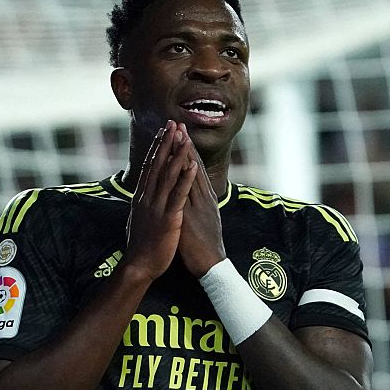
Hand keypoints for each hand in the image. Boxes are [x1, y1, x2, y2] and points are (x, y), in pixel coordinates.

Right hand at [125, 120, 197, 279]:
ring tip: (185, 137)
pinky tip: (192, 165)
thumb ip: (142, 203)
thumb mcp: (139, 218)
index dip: (157, 147)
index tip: (163, 131)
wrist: (139, 265)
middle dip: (166, 142)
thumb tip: (141, 192)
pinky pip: (178, 194)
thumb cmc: (141, 245)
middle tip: (173, 123)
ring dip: (177, 154)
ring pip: (168, 175)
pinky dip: (185, 178)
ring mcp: (157, 207)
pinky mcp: (168, 218)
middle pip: (158, 164)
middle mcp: (147, 197)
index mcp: (141, 197)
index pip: (150, 166)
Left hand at [177, 124, 226, 276]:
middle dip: (184, 145)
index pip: (193, 170)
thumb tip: (184, 194)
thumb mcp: (199, 220)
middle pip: (193, 167)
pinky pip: (190, 192)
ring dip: (185, 154)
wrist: (211, 264)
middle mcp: (203, 197)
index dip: (186, 151)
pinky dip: (188, 177)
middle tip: (178, 125)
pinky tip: (184, 164)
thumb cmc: (203, 245)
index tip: (179, 134)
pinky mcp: (193, 215)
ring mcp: (199, 205)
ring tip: (179, 136)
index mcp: (203, 198)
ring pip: (192, 175)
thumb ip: (192, 205)